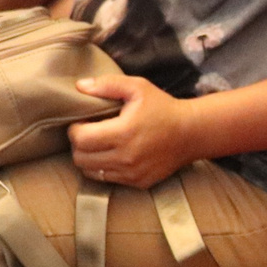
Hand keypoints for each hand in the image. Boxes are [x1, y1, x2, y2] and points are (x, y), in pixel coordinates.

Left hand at [66, 74, 195, 188]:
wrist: (192, 133)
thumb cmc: (163, 107)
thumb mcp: (138, 87)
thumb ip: (107, 84)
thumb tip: (79, 86)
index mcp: (123, 133)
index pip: (80, 139)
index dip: (74, 129)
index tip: (82, 122)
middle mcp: (126, 157)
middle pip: (80, 159)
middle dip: (79, 145)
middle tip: (88, 133)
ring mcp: (132, 173)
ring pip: (91, 172)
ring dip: (89, 158)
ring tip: (98, 145)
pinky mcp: (138, 182)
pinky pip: (108, 179)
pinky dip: (104, 168)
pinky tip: (113, 155)